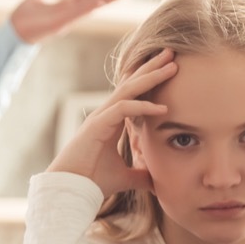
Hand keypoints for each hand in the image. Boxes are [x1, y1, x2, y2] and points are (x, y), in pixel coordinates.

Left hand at [10, 0, 122, 43]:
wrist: (12, 30)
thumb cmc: (22, 17)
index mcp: (64, 6)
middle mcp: (67, 13)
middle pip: (91, 2)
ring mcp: (64, 19)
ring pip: (87, 8)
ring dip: (102, 1)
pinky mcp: (58, 24)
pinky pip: (75, 15)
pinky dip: (86, 9)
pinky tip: (97, 3)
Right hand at [48, 48, 176, 196]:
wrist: (72, 189)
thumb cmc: (93, 181)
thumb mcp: (125, 177)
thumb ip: (141, 174)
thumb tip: (158, 179)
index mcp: (111, 121)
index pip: (133, 93)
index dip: (150, 80)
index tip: (169, 69)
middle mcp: (106, 113)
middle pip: (131, 83)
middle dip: (152, 68)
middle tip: (171, 54)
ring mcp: (101, 117)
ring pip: (128, 89)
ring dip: (150, 77)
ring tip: (171, 67)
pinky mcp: (98, 125)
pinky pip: (123, 108)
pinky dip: (143, 107)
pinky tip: (162, 108)